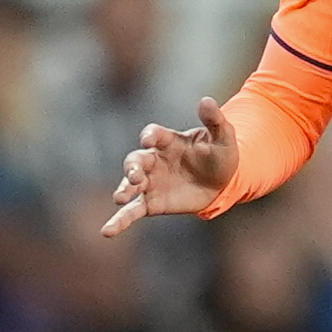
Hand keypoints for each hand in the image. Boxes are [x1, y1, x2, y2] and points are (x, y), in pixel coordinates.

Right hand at [101, 98, 239, 235]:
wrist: (222, 182)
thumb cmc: (220, 154)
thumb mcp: (224, 137)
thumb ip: (214, 120)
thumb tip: (206, 100)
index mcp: (168, 141)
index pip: (153, 134)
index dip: (150, 135)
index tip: (148, 139)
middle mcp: (154, 160)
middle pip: (136, 160)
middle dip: (132, 167)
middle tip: (135, 176)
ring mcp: (150, 182)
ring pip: (129, 185)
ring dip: (124, 189)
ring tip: (119, 197)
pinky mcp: (152, 203)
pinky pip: (132, 211)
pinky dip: (119, 221)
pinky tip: (107, 231)